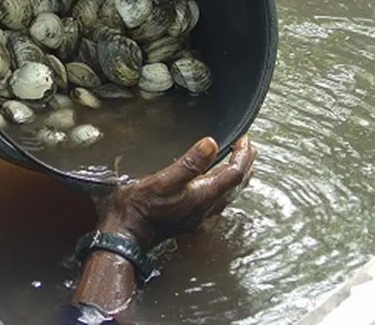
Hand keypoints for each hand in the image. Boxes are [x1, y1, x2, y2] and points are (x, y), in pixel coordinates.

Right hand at [99, 135, 257, 249]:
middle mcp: (206, 207)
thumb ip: (189, 164)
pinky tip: (216, 187)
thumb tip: (211, 144)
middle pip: (235, 185)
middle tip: (248, 148)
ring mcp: (199, 214)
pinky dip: (224, 188)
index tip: (244, 140)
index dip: (241, 155)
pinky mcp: (190, 218)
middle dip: (245, 165)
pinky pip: (217, 201)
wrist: (126, 234)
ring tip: (239, 164)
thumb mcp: (163, 181)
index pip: (233, 174)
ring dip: (236, 177)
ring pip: (228, 194)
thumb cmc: (140, 208)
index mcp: (203, 195)